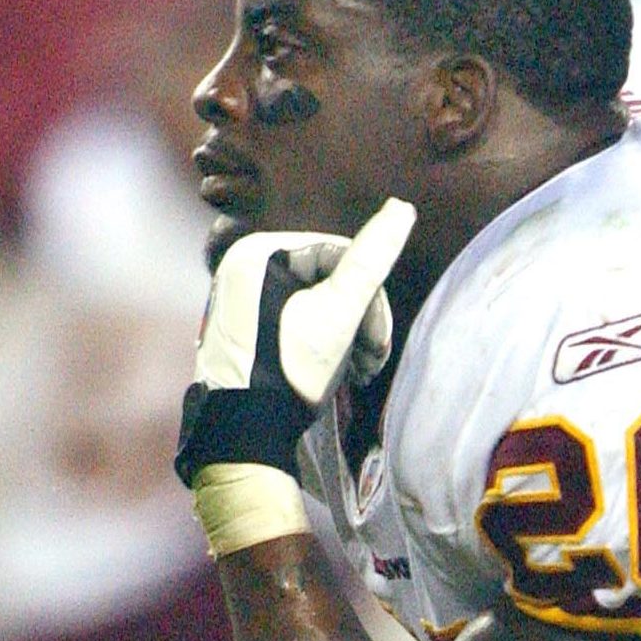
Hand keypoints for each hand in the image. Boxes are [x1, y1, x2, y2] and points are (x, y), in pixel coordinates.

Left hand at [175, 198, 416, 481]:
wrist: (244, 434)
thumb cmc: (291, 368)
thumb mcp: (339, 312)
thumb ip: (372, 259)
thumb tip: (402, 207)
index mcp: (257, 253)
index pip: (339, 254)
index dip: (369, 297)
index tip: (380, 341)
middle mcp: (240, 270)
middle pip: (328, 280)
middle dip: (360, 321)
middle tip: (373, 361)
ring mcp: (238, 302)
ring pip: (316, 304)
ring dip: (348, 337)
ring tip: (360, 372)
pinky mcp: (242, 331)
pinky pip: (295, 323)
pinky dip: (324, 345)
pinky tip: (337, 373)